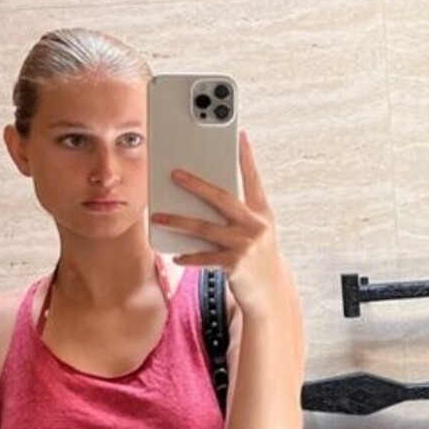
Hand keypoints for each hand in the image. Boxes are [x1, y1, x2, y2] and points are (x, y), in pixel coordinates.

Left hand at [152, 130, 287, 317]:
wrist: (269, 293)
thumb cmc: (256, 257)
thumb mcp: (255, 232)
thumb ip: (236, 215)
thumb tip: (202, 198)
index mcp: (262, 213)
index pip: (253, 179)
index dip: (247, 157)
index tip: (240, 136)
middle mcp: (256, 225)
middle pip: (222, 198)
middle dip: (197, 185)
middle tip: (175, 174)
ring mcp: (246, 245)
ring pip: (205, 228)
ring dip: (178, 222)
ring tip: (158, 217)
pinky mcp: (235, 264)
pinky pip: (204, 257)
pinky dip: (188, 256)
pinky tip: (175, 255)